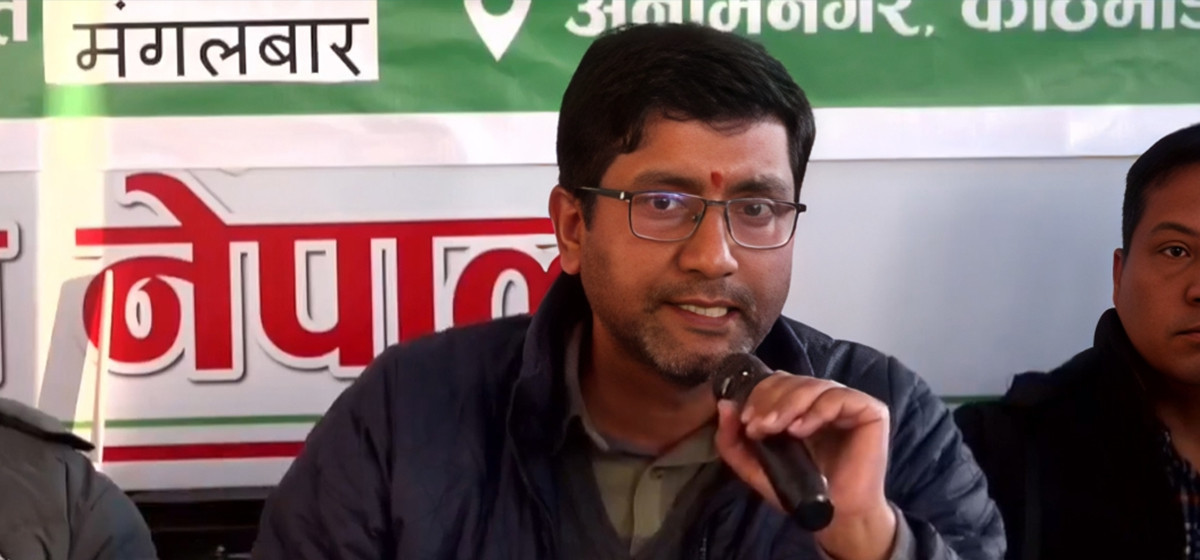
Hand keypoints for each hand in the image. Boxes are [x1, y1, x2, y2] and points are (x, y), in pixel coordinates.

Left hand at [714, 373, 895, 559]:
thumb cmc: (800, 489)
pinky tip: (801, 430)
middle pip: (793, 380)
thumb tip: (724, 405)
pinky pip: (840, 398)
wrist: (836, 517)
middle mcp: (824, 398)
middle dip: (769, 400)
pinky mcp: (870, 412)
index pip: (778, 382)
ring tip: (775, 428)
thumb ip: (733, 440)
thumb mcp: (755, 465)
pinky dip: (816, 410)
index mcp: (801, 405)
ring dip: (788, 404)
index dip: (759, 394)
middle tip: (757, 426)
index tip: (745, 420)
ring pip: (814, 385)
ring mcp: (848, 403)